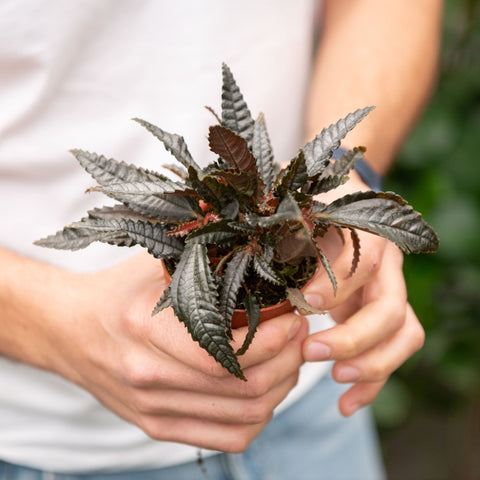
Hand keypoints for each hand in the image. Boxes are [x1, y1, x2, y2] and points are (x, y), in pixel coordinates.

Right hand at [50, 252, 307, 451]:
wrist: (71, 331)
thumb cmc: (119, 291)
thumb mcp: (154, 262)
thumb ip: (202, 253)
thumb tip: (256, 238)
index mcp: (145, 330)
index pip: (224, 354)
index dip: (274, 340)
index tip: (296, 317)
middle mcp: (148, 378)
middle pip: (244, 389)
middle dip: (289, 361)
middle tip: (301, 335)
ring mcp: (153, 410)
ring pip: (244, 417)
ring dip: (282, 389)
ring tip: (291, 358)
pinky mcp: (157, 427)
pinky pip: (228, 439)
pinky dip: (260, 417)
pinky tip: (267, 389)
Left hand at [301, 173, 424, 415]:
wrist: (341, 198)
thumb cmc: (312, 202)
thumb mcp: (297, 207)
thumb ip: (281, 224)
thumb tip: (243, 246)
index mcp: (365, 231)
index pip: (364, 260)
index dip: (338, 285)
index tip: (304, 303)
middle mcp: (387, 263)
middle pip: (390, 307)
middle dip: (353, 337)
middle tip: (311, 352)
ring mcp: (391, 290)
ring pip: (403, 333)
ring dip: (373, 364)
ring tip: (335, 379)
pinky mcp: (386, 313)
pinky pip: (394, 350)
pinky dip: (374, 380)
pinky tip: (345, 403)